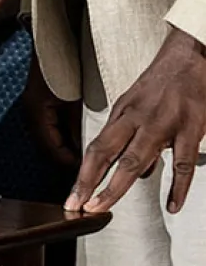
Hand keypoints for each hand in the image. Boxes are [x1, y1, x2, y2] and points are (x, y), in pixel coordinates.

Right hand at [24, 54, 81, 166]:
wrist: (52, 44)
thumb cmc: (63, 67)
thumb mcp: (75, 100)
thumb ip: (78, 126)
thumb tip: (87, 150)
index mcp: (37, 116)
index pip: (53, 151)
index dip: (71, 163)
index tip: (88, 170)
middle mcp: (31, 116)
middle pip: (49, 148)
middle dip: (68, 158)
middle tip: (89, 166)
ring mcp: (34, 111)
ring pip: (50, 140)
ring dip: (66, 147)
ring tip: (86, 154)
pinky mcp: (39, 106)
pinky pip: (51, 128)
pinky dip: (64, 136)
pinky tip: (78, 136)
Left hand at [67, 28, 205, 213]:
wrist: (190, 57)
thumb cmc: (161, 83)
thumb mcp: (136, 105)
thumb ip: (131, 137)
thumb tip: (134, 173)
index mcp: (122, 114)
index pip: (96, 148)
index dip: (84, 174)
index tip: (74, 197)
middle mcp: (137, 120)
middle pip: (108, 155)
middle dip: (91, 183)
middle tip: (79, 206)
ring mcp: (164, 125)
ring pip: (136, 160)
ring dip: (118, 187)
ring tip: (104, 208)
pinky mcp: (191, 129)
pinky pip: (183, 164)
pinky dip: (178, 187)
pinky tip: (172, 205)